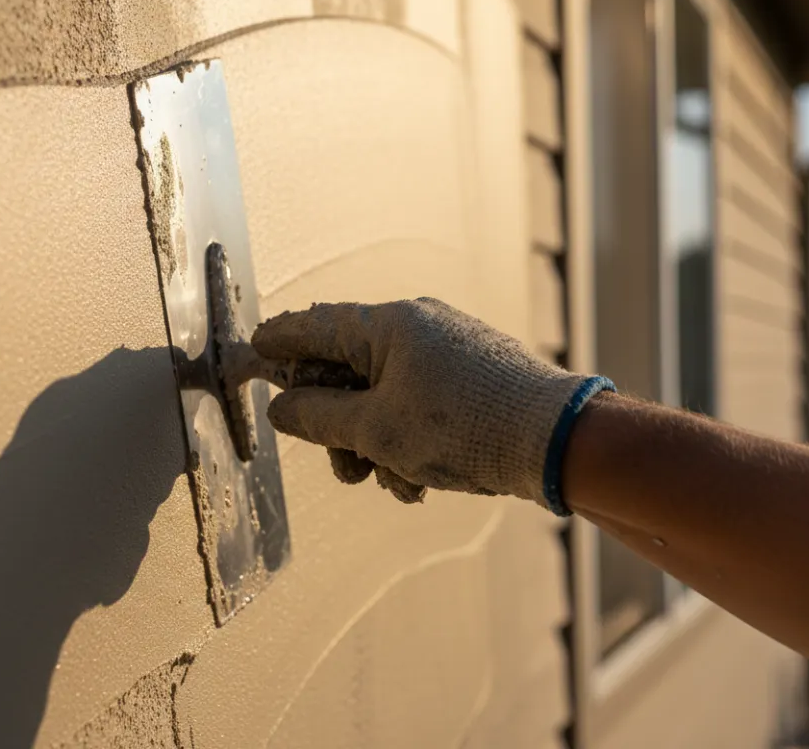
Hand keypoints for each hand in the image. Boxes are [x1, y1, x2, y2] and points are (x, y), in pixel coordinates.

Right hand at [252, 299, 612, 513]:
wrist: (555, 441)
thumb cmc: (464, 427)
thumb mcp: (376, 430)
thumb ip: (319, 418)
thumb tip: (282, 408)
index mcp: (389, 325)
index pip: (315, 326)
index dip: (279, 342)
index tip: (253, 350)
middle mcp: (418, 328)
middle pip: (349, 370)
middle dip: (338, 425)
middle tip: (342, 464)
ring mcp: (448, 352)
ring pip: (384, 397)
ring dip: (376, 444)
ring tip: (392, 481)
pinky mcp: (472, 379)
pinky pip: (420, 406)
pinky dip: (409, 443)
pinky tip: (421, 483)